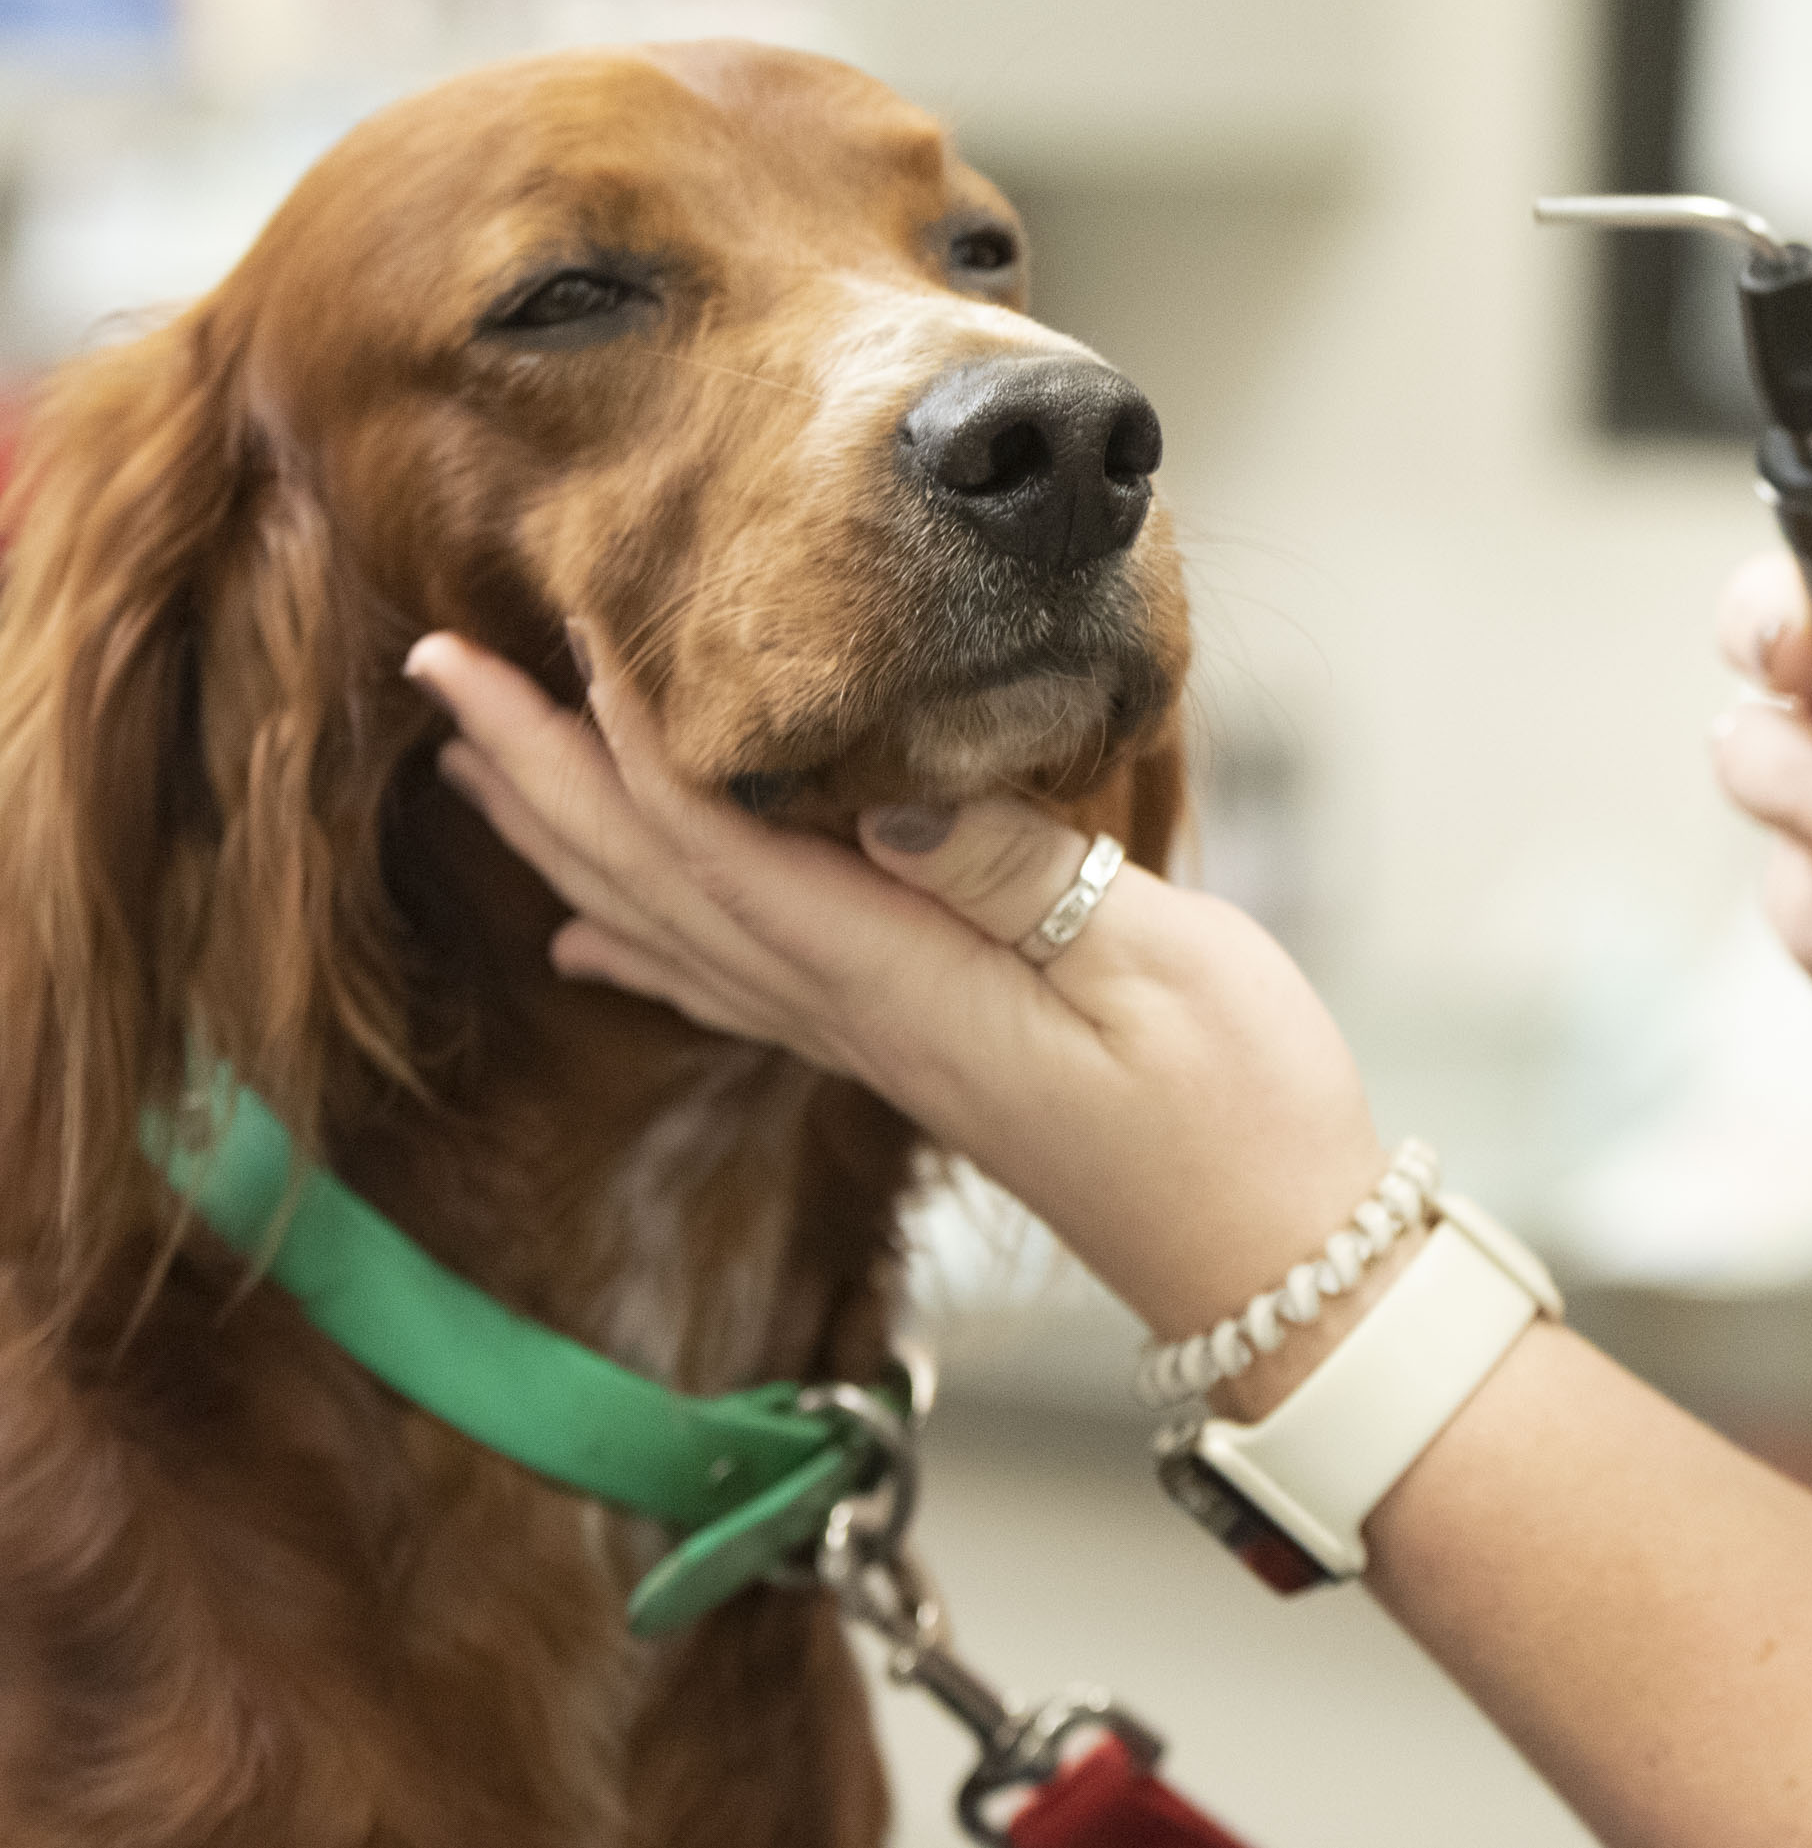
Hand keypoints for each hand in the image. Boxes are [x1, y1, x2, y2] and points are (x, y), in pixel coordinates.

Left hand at [407, 632, 1386, 1407]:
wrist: (1282, 1271)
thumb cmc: (1243, 1113)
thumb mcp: (1160, 967)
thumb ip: (1022, 879)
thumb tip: (887, 795)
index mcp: (907, 982)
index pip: (719, 847)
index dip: (622, 740)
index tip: (541, 632)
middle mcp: (861, 1020)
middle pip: (658, 884)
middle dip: (542, 775)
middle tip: (437, 668)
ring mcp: (879, 1047)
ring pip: (675, 931)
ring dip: (569, 843)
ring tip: (477, 767)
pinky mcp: (916, 1059)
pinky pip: (738, 990)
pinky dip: (650, 943)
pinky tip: (598, 935)